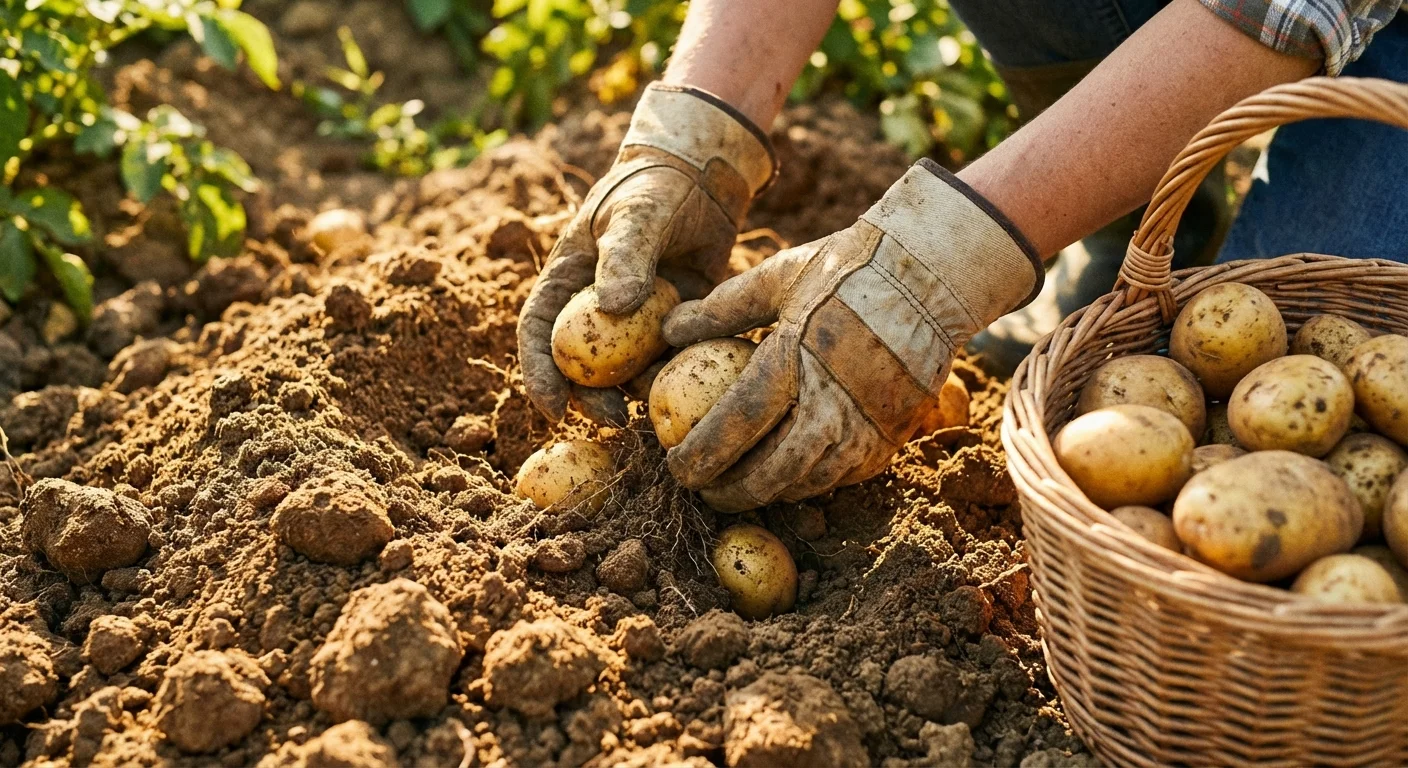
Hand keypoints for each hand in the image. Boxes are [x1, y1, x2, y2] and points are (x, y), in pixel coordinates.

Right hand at [517, 83, 776, 423]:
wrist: (704, 177)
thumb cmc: (656, 187)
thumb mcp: (637, 215)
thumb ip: (625, 256)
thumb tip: (612, 309)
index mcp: (566, 281)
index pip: (538, 332)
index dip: (539, 374)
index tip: (553, 408)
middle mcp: (594, 308)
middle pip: (580, 364)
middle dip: (590, 398)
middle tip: (613, 418)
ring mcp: (635, 320)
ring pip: (628, 369)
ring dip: (639, 391)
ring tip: (660, 405)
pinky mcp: (672, 324)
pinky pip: (670, 358)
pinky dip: (677, 373)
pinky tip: (695, 385)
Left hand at [662, 160, 1043, 510]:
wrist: (932, 279)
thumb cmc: (848, 270)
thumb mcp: (779, 278)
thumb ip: (721, 309)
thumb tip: (667, 330)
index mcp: (793, 361)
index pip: (733, 426)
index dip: (699, 456)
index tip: (675, 465)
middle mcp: (829, 406)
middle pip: (767, 474)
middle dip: (727, 491)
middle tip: (702, 488)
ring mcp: (863, 429)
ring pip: (803, 483)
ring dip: (765, 492)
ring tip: (737, 486)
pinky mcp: (887, 441)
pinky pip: (838, 477)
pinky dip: (805, 482)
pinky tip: (783, 474)